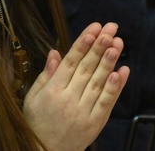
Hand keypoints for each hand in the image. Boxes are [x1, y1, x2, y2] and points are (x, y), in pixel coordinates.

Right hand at [23, 22, 129, 150]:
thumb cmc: (37, 123)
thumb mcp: (32, 98)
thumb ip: (45, 75)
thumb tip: (54, 52)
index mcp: (52, 91)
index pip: (70, 62)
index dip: (82, 45)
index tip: (92, 30)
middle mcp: (68, 100)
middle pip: (86, 68)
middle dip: (99, 47)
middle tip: (110, 30)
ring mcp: (83, 112)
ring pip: (98, 82)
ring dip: (109, 62)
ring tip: (117, 44)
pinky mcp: (94, 124)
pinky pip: (107, 103)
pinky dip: (115, 87)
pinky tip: (122, 72)